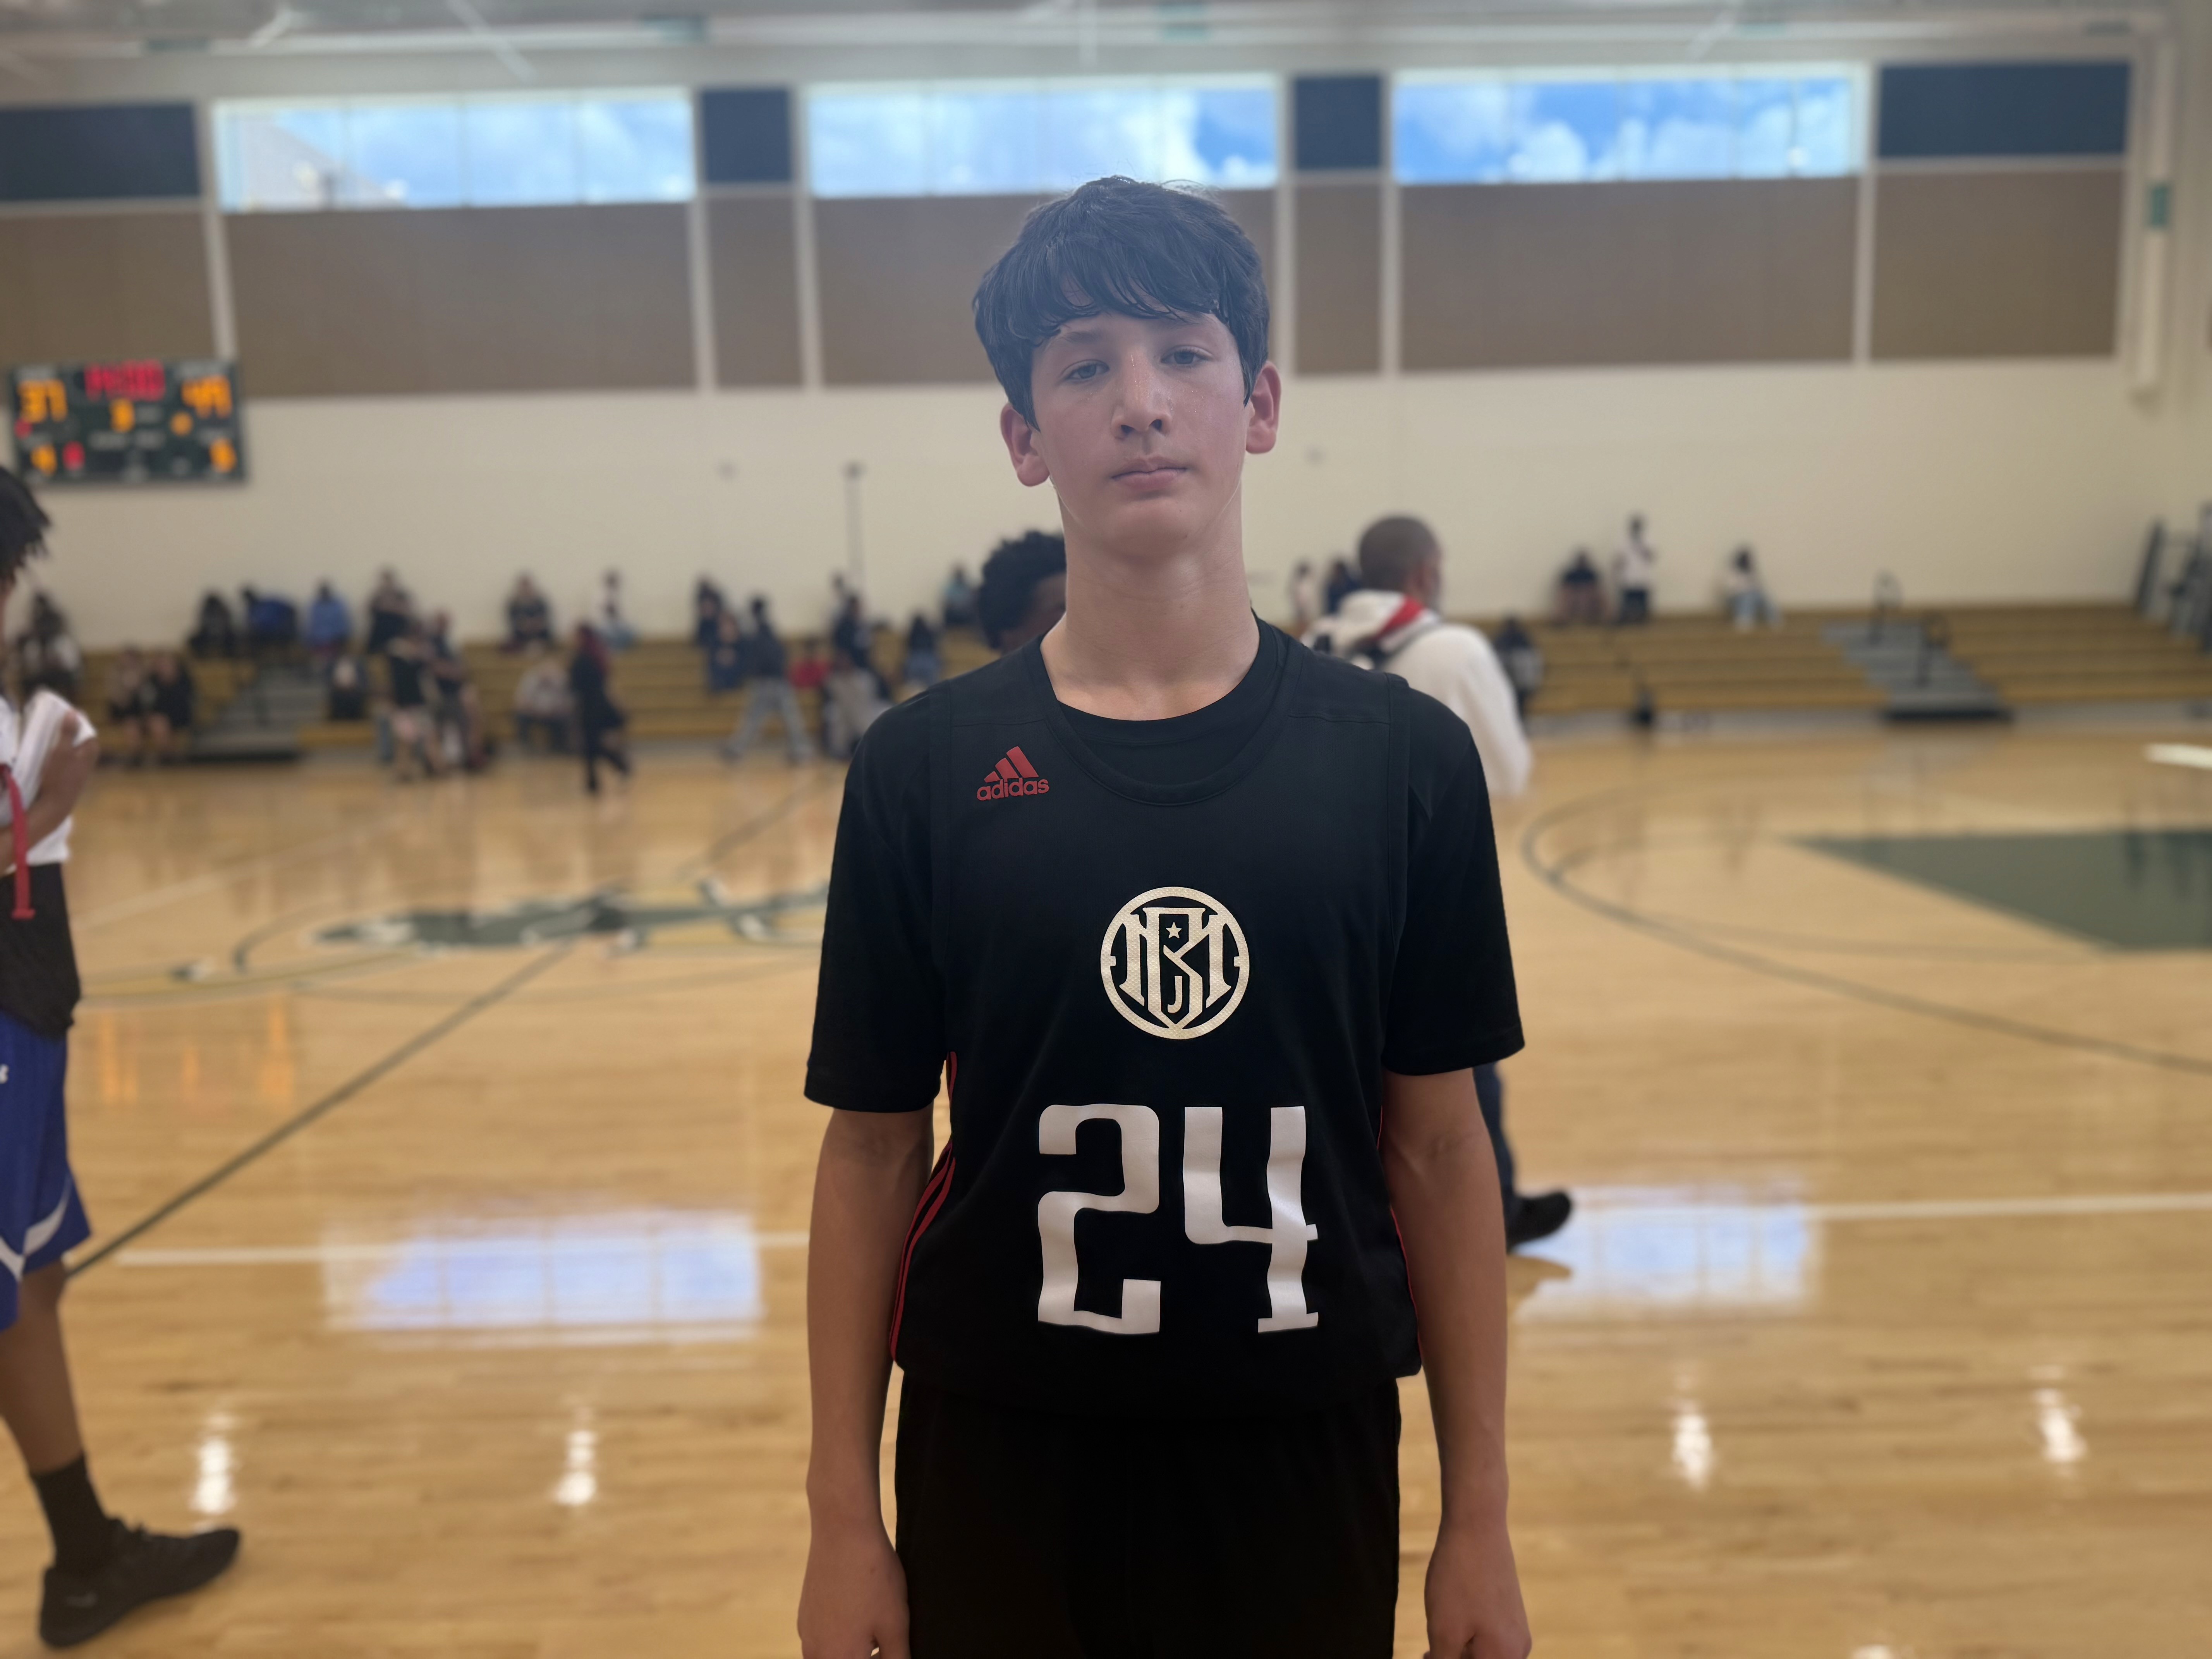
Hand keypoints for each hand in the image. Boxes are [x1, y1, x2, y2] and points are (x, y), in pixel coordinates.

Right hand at [798, 1515, 909, 1658]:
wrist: (842, 1532)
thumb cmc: (873, 1578)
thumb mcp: (896, 1625)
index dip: (885, 1656)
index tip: (893, 1645)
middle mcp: (815, 1654)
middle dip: (871, 1656)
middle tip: (889, 1638)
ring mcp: (806, 1635)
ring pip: (837, 1654)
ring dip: (858, 1650)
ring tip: (878, 1622)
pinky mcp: (805, 1618)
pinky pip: (825, 1639)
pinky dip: (844, 1634)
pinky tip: (860, 1609)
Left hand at [1424, 1515, 1530, 1658]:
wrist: (1477, 1526)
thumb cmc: (1458, 1580)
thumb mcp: (1443, 1631)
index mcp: (1505, 1658)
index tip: (1427, 1654)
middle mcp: (1519, 1650)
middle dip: (1453, 1658)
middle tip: (1428, 1647)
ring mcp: (1517, 1630)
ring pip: (1483, 1655)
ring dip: (1459, 1651)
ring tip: (1439, 1630)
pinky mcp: (1511, 1613)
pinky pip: (1489, 1639)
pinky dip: (1467, 1638)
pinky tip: (1452, 1618)